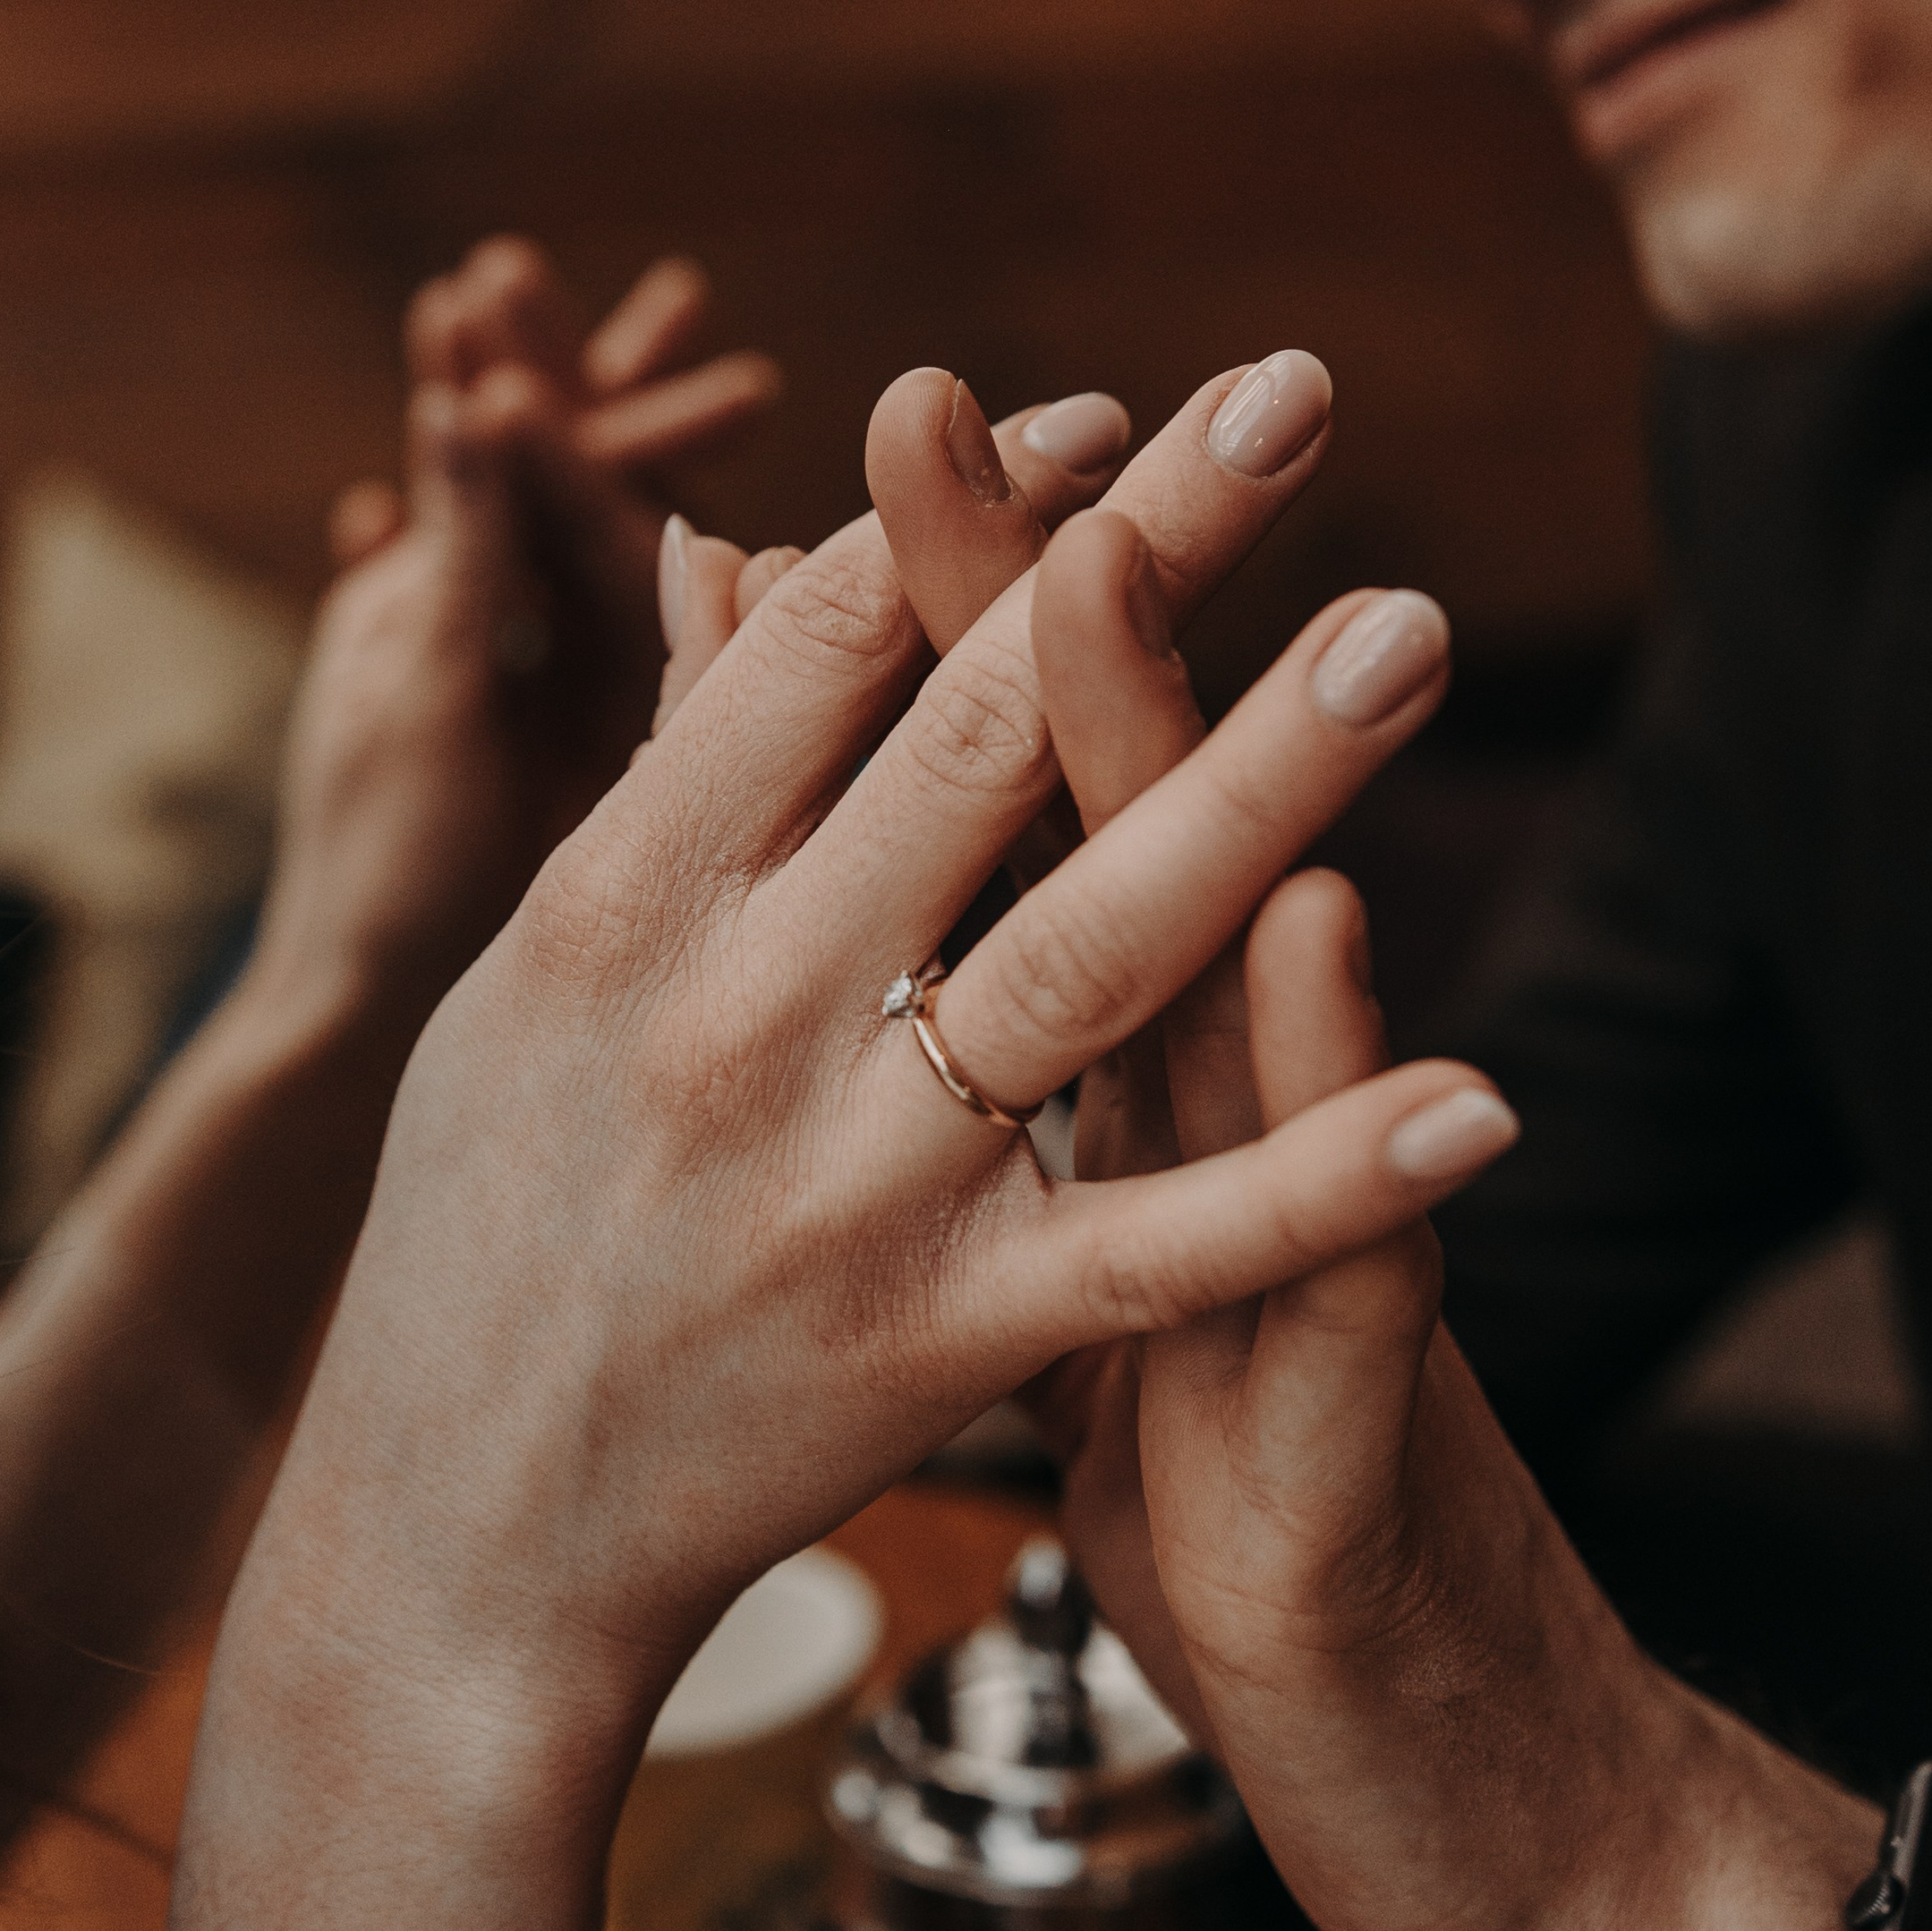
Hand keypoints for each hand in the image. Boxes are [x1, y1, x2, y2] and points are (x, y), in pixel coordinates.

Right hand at [148, 365, 1517, 1930]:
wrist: (454, 1532)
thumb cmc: (484, 1224)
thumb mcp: (542, 976)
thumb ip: (664, 766)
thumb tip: (728, 542)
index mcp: (618, 899)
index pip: (822, 642)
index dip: (974, 510)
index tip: (1114, 414)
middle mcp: (732, 1012)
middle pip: (972, 735)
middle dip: (1145, 554)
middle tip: (1295, 398)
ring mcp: (844, 1179)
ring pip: (1086, 951)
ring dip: (1257, 786)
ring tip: (1406, 636)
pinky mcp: (940, 1340)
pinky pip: (1158, 1246)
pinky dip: (1316, 1179)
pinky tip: (1477, 1101)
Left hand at [1029, 522, 1879, 1930]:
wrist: (1389, 1717)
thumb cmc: (1199, 1453)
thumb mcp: (1082, 1224)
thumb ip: (1034, 1032)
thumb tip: (932, 862)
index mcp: (1121, 1066)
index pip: (1032, 799)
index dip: (970, 610)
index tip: (903, 408)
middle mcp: (1208, 1107)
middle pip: (1127, 827)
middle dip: (1073, 620)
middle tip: (1030, 403)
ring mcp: (1283, 1239)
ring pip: (1243, 995)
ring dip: (1217, 791)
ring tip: (1165, 603)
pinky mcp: (1338, 1416)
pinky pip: (1336, 1272)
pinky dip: (1360, 1148)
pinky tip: (1390, 1021)